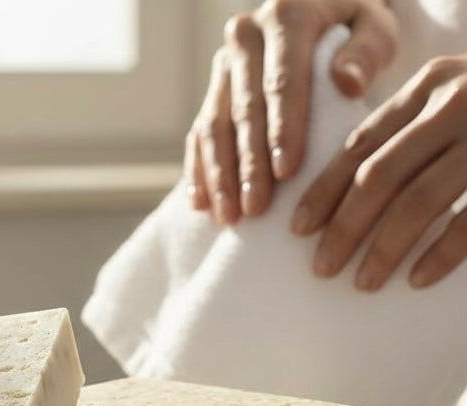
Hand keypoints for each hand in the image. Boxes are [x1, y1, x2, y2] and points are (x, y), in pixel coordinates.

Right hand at [185, 0, 396, 224]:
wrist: (325, 11)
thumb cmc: (358, 27)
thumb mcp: (377, 26)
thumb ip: (368, 50)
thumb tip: (348, 81)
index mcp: (286, 14)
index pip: (281, 80)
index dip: (282, 128)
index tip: (285, 172)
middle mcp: (245, 36)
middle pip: (242, 109)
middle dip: (247, 163)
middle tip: (254, 208)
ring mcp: (223, 65)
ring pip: (213, 125)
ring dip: (219, 175)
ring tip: (228, 216)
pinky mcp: (212, 90)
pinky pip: (198, 134)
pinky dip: (199, 170)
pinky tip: (202, 204)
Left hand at [294, 56, 466, 289]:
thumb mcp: (453, 102)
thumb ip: (408, 131)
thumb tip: (342, 191)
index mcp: (430, 86)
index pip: (359, 146)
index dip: (324, 190)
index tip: (297, 230)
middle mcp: (457, 101)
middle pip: (379, 176)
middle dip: (343, 227)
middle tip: (321, 268)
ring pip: (419, 200)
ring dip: (384, 247)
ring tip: (361, 282)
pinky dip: (441, 252)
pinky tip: (417, 279)